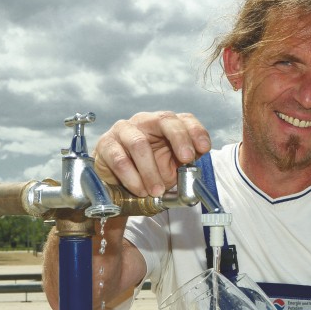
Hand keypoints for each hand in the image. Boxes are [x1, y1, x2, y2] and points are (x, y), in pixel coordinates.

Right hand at [94, 111, 210, 196]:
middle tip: (186, 160)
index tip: (204, 148)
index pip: (184, 119)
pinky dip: (132, 178)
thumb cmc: (146, 172)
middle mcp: (145, 122)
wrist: (116, 182)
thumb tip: (194, 175)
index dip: (196, 131)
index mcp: (165, 126)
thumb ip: (183, 168)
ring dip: (151, 171)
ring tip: (156, 190)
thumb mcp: (170, 170)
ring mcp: (124, 130)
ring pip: (139, 144)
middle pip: (164, 120)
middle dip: (179, 139)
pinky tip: (139, 190)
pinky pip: (120, 159)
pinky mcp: (106, 144)